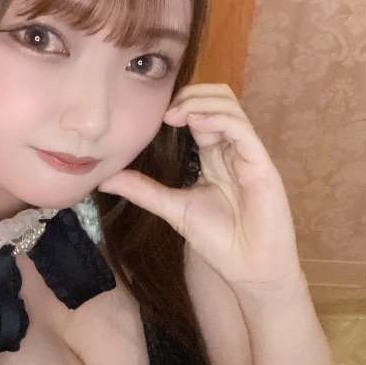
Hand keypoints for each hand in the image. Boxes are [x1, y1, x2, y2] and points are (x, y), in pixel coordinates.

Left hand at [99, 84, 301, 287]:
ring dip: (200, 101)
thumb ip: (143, 190)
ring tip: (173, 114)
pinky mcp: (260, 163)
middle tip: (162, 111)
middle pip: (216, 99)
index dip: (177, 105)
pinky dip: (218, 118)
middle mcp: (231, 149)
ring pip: (229, 106)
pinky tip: (194, 121)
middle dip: (188, 95)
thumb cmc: (220, 241)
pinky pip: (241, 129)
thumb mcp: (173, 209)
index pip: (198, 112)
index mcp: (214, 156)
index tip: (151, 115)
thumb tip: (105, 180)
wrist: (250, 270)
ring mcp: (247, 154)